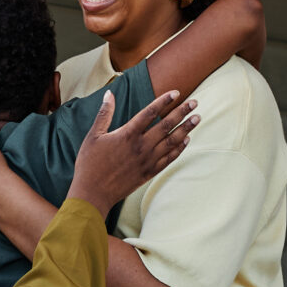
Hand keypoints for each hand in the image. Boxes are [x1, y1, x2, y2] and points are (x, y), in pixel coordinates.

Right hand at [67, 90, 196, 214]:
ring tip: (197, 118)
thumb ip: (104, 114)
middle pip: (166, 125)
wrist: (93, 193)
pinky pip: (169, 159)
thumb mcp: (93, 136)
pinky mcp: (149, 173)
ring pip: (171, 141)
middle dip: (182, 112)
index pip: (150, 113)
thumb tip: (109, 94)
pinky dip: (179, 149)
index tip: (176, 93)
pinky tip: (187, 140)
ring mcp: (147, 160)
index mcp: (127, 134)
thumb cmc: (90, 164)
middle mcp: (141, 146)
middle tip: (195, 102)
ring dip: (186, 129)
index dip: (164, 101)